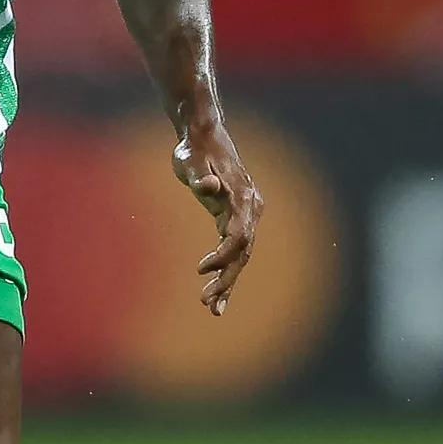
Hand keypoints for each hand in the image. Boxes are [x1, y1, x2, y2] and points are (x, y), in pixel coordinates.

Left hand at [172, 120, 262, 315]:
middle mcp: (250, 208)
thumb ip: (200, 174)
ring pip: (241, 255)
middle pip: (242, 251)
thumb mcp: (191, 159)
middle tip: (208, 303)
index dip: (222, 254)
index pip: (237, 234)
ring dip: (227, 282)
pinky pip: (235, 250)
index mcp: (242, 196)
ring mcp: (247, 215)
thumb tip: (207, 186)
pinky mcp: (237, 219)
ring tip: (212, 308)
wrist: (204, 135)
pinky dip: (226, 271)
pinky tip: (216, 294)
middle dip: (227, 278)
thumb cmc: (195, 148)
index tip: (201, 270)